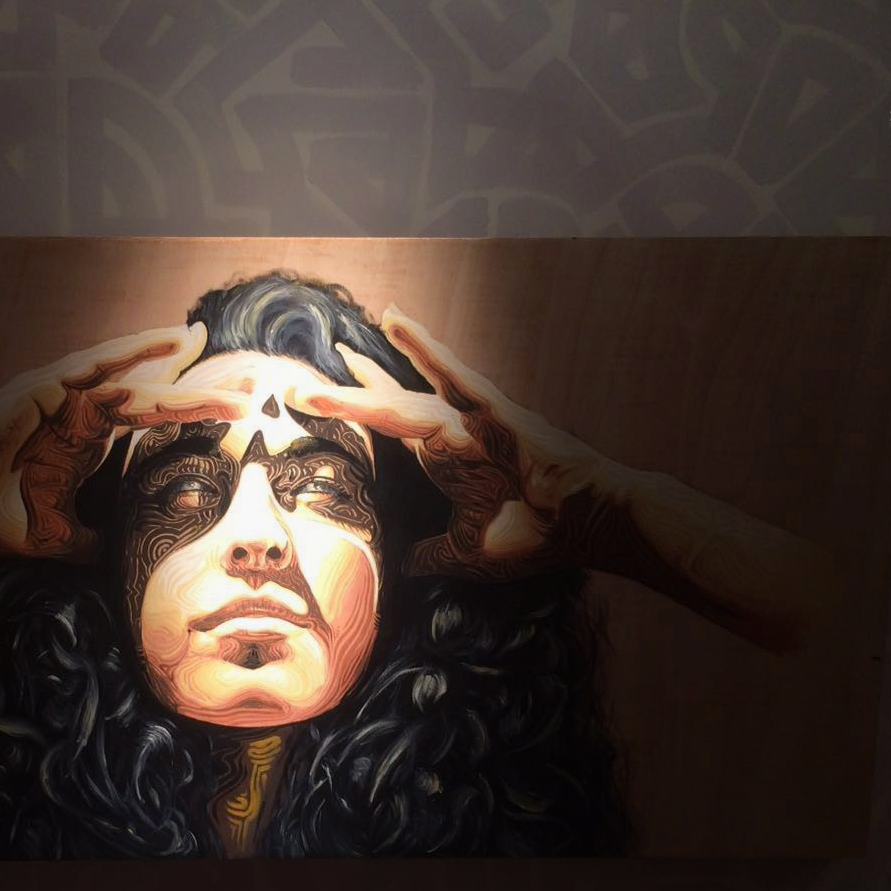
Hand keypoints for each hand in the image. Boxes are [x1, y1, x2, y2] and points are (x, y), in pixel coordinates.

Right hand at [0, 321, 247, 558]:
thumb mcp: (57, 539)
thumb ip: (93, 542)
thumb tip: (125, 565)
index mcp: (88, 442)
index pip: (154, 423)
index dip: (195, 414)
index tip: (241, 411)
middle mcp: (82, 413)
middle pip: (156, 395)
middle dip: (203, 388)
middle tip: (254, 381)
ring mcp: (64, 397)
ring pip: (134, 377)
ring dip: (177, 363)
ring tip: (215, 345)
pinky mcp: (43, 389)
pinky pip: (96, 364)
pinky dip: (132, 350)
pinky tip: (168, 339)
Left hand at [289, 306, 613, 579]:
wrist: (586, 526)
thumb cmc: (537, 535)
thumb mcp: (470, 553)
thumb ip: (435, 555)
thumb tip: (406, 566)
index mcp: (448, 463)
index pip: (392, 431)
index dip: (359, 413)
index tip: (321, 400)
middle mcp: (456, 434)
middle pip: (392, 407)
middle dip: (351, 393)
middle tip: (304, 381)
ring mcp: (475, 420)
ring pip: (412, 393)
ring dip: (374, 375)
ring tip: (339, 351)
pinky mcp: (496, 412)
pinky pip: (454, 375)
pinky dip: (425, 351)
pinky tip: (396, 324)